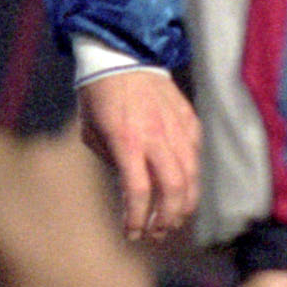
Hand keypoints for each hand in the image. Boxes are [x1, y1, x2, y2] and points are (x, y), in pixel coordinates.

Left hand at [79, 65, 200, 241]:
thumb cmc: (98, 94)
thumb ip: (111, 161)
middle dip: (166, 219)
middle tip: (156, 232)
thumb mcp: (91, 132)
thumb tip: (130, 187)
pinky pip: (195, 156)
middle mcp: (155, 136)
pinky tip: (180, 186)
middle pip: (173, 190)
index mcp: (126, 140)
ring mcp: (176, 127)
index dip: (137, 219)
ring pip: (191, 176)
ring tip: (172, 219)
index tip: (132, 234)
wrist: (121, 53)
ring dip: (183, 205)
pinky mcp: (189, 120)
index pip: (139, 192)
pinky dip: (190, 177)